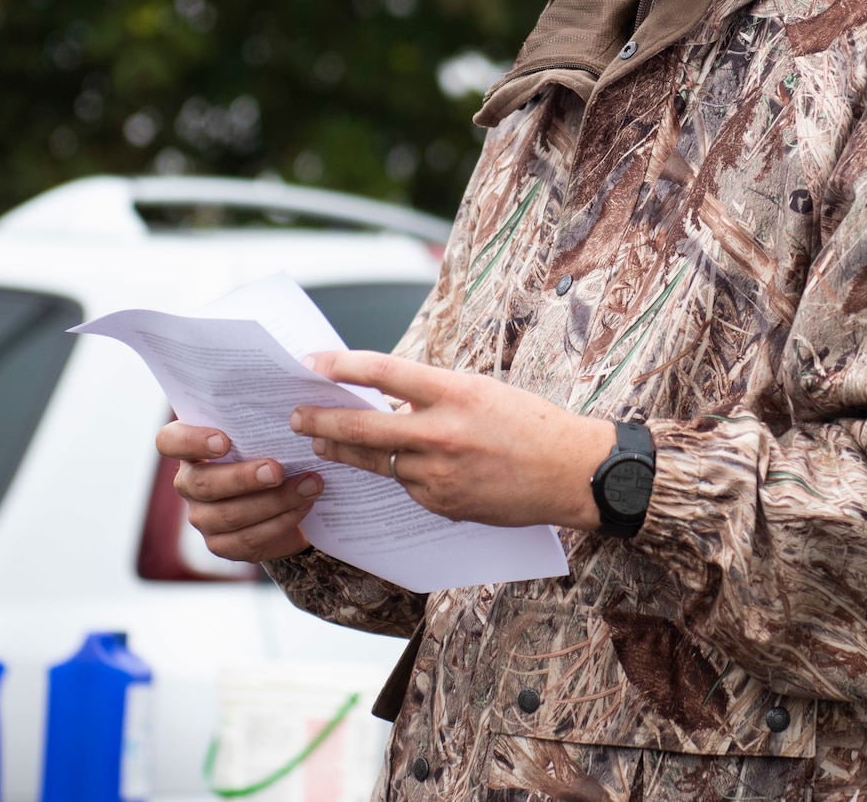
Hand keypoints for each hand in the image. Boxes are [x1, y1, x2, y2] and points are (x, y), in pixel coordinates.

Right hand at [154, 421, 324, 563]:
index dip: (191, 441)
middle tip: (277, 469)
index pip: (169, 441)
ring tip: (309, 485)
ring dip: (275, 501)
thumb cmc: (271, 450)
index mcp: (190, 448)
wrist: (287, 497)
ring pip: (230, 515)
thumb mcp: (264, 429)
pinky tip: (304, 505)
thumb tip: (293, 387)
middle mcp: (189, 483)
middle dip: (243, 477)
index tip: (224, 439)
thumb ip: (262, 414)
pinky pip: (249, 539)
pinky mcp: (223, 545)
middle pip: (203, 484)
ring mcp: (203, 518)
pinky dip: (281, 521)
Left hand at [290, 351, 614, 530]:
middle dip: (321, 420)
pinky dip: (395, 474)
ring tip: (321, 442)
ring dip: (344, 450)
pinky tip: (387, 468)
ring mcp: (439, 473)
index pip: (383, 371)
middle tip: (295, 416)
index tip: (311, 362)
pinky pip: (405, 485)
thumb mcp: (479, 390)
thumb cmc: (528, 422)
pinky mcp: (442, 503)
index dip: (341, 365)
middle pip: (363, 425)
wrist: (570, 472)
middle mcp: (441, 432)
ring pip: (376, 461)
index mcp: (453, 392)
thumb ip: (431, 395)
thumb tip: (383, 397)